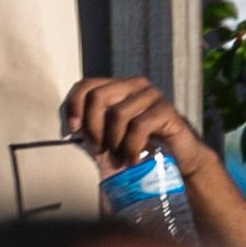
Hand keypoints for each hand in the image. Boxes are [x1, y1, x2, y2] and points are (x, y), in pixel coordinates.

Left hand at [62, 75, 209, 178]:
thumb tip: (68, 128)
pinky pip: (138, 126)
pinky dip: (131, 147)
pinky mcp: (166, 110)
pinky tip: (133, 160)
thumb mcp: (110, 139)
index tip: (73, 131)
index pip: (87, 85)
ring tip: (119, 159)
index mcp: (118, 88)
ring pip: (118, 114)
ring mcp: (152, 95)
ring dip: (114, 142)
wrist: (177, 161)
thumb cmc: (139, 149)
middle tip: (100, 150)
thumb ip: (92, 129)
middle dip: (93, 127)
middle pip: (98, 96)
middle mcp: (134, 85)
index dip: (74, 106)